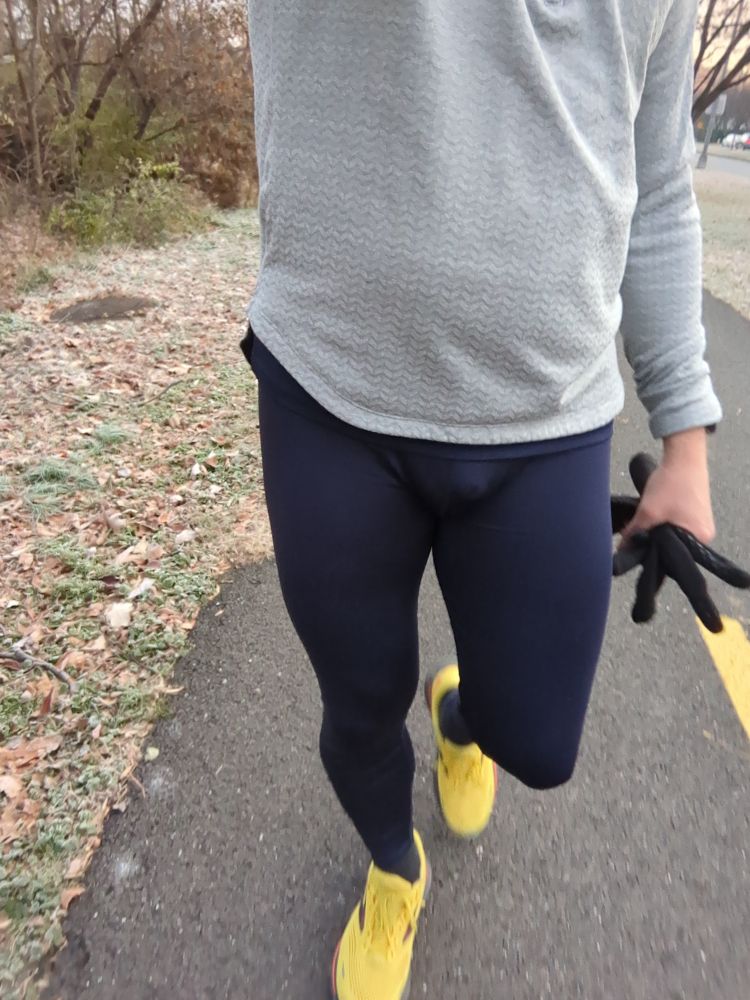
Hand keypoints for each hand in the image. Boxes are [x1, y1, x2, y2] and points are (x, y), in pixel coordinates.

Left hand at [610, 450, 749, 632]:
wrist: (683, 456)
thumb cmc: (670, 483)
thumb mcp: (648, 511)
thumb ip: (636, 534)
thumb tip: (621, 555)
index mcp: (697, 539)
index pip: (685, 571)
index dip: (679, 588)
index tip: (703, 621)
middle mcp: (703, 537)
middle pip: (683, 564)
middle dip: (677, 579)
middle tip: (700, 615)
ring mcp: (700, 528)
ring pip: (677, 549)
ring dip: (662, 551)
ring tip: (650, 549)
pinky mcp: (693, 518)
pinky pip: (678, 537)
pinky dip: (665, 537)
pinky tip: (652, 530)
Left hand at [619, 428, 714, 545]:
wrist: (683, 455)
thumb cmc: (673, 482)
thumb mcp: (648, 511)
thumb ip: (634, 532)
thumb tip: (623, 548)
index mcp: (700, 538)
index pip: (672, 557)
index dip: (652, 553)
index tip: (638, 548)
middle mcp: (704, 533)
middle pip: (671, 546)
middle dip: (653, 539)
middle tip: (639, 530)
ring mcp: (701, 522)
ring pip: (671, 533)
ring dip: (656, 528)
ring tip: (648, 516)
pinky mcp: (695, 512)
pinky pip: (675, 523)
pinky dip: (662, 520)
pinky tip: (655, 511)